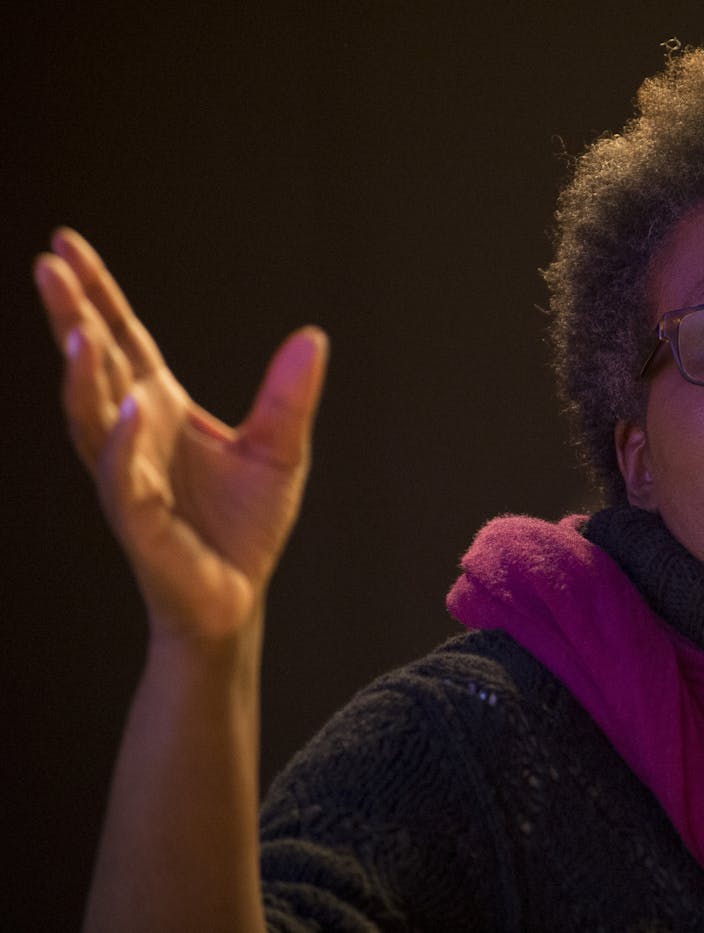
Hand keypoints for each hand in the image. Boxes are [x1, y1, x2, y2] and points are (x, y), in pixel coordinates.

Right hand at [34, 228, 327, 643]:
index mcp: (160, 406)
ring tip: (80, 332)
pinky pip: (122, 477)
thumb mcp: (281, 449)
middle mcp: (133, 433)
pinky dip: (124, 442)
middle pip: (94, 365)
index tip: (67, 244)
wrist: (237, 595)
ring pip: (92, 417)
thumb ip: (290, 395)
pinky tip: (129, 408)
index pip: (122, 340)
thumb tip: (313, 336)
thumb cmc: (245, 524)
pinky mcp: (139, 519)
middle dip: (71, 317)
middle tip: (48, 266)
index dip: (96, 294)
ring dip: (84, 375)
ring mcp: (127, 474)